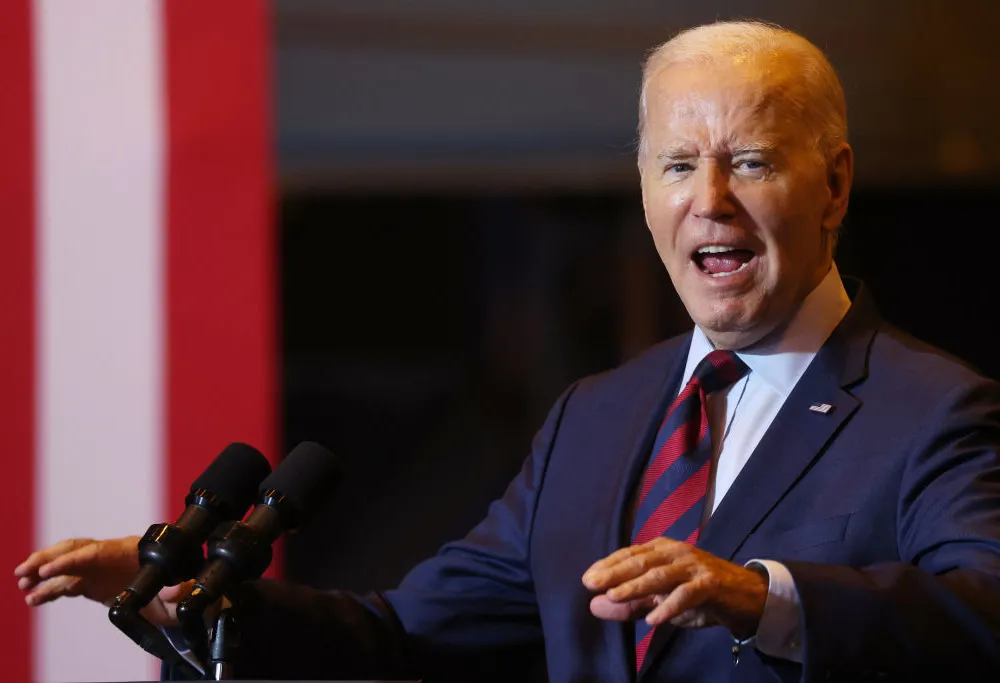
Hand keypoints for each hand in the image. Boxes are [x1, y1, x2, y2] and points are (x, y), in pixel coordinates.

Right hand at [13, 536, 189, 626]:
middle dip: (49, 558)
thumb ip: (184, 589)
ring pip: (67, 566)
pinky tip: (34, 599)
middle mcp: (113, 557)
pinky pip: (68, 584)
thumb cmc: (186, 588)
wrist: (184, 599)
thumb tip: (173, 590)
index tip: (51, 569)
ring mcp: (102, 570)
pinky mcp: (96, 584)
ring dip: (43, 572)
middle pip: (76, 550)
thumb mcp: (191, 590)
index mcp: (132, 552)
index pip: (97, 551)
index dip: (72, 559)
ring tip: (23, 584)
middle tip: (26, 571)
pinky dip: (50, 590)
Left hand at [582, 537, 767, 637]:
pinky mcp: (710, 583)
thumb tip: (595, 605)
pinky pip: (686, 594)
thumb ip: (630, 603)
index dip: (608, 565)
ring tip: (615, 597)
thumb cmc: (699, 594)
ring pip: (660, 575)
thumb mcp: (660, 601)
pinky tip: (653, 621)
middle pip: (640, 561)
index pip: (629, 554)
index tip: (587, 579)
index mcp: (662, 550)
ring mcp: (693, 566)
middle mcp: (675, 552)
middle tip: (592, 583)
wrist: (745, 597)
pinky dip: (669, 607)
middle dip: (614, 572)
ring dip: (636, 586)